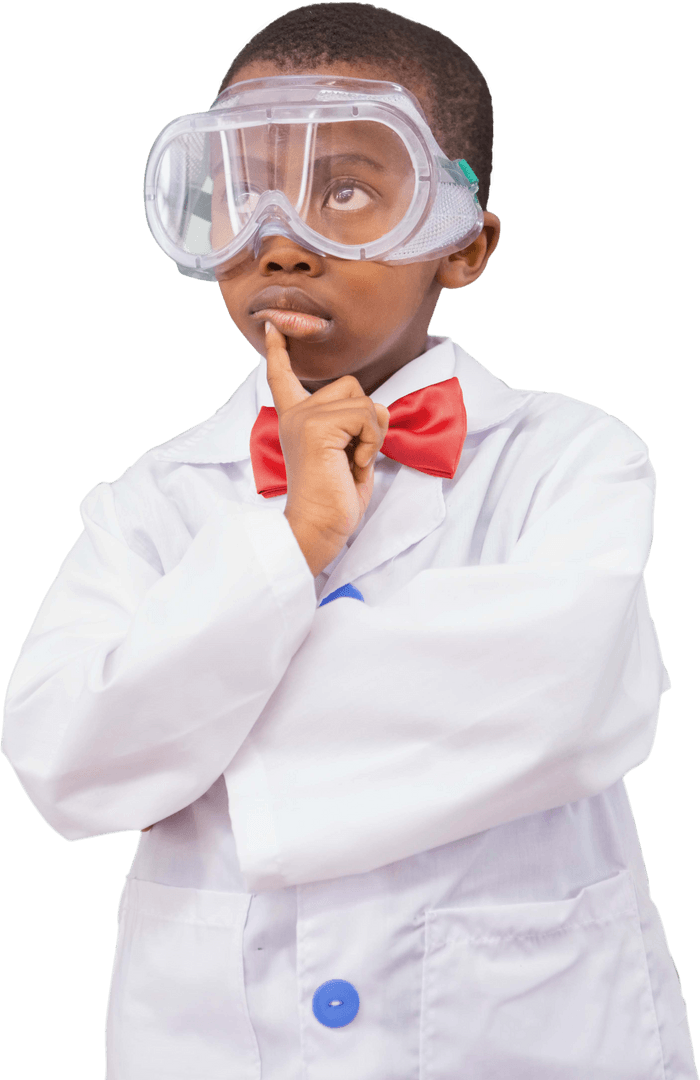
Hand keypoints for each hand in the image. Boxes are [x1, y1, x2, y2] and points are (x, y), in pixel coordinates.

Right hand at [265, 322, 389, 576]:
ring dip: (373, 433)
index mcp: (296, 419)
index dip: (279, 350)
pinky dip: (372, 441)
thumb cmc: (335, 499)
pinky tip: (355, 463)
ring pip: (364, 400)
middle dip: (369, 418)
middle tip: (355, 455)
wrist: (318, 527)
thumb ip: (352, 425)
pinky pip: (366, 416)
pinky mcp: (316, 426)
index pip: (283, 376)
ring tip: (354, 460)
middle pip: (352, 384)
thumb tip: (377, 409)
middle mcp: (295, 413)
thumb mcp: (346, 453)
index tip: (273, 325)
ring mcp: (303, 417)